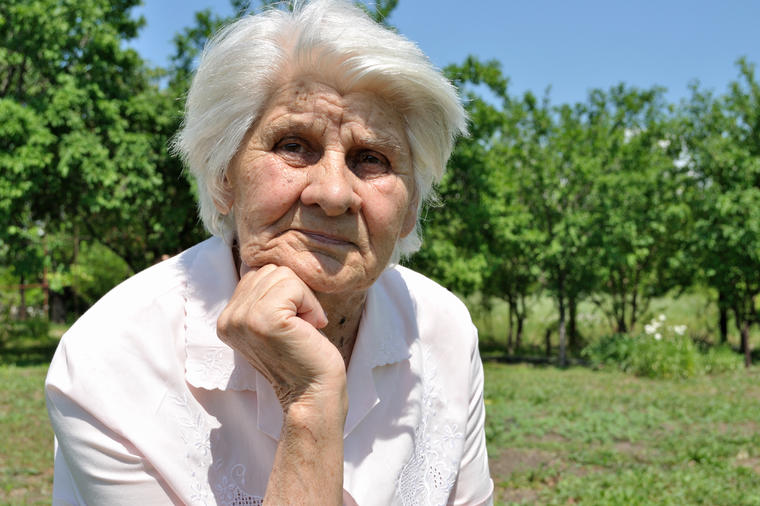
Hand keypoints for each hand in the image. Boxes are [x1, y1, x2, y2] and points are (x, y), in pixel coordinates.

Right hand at [217, 264, 346, 411]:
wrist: (313, 394)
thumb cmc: (303, 356)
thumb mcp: (273, 322)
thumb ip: (263, 297)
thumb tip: (272, 263)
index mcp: (227, 319)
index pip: (257, 275)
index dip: (285, 294)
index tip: (292, 324)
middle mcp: (228, 319)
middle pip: (269, 271)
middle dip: (295, 293)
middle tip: (300, 327)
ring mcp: (243, 319)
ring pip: (282, 274)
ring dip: (304, 299)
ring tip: (303, 328)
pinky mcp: (264, 320)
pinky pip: (293, 285)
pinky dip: (310, 304)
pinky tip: (309, 328)